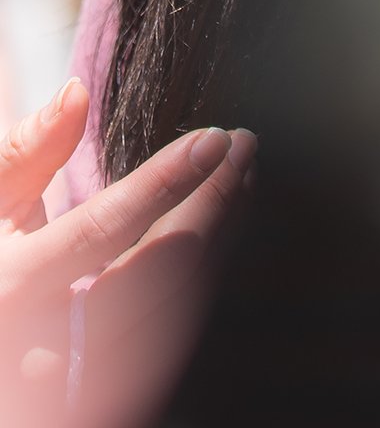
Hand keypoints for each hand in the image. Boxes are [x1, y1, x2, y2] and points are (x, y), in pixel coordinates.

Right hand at [0, 78, 253, 427]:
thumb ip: (25, 154)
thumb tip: (77, 94)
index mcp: (12, 287)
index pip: (101, 230)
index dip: (164, 182)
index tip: (214, 139)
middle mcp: (46, 346)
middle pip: (156, 274)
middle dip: (213, 204)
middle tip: (243, 147)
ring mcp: (80, 383)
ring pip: (176, 310)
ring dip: (220, 239)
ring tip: (240, 178)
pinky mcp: (109, 399)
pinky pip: (172, 338)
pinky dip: (204, 280)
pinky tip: (219, 234)